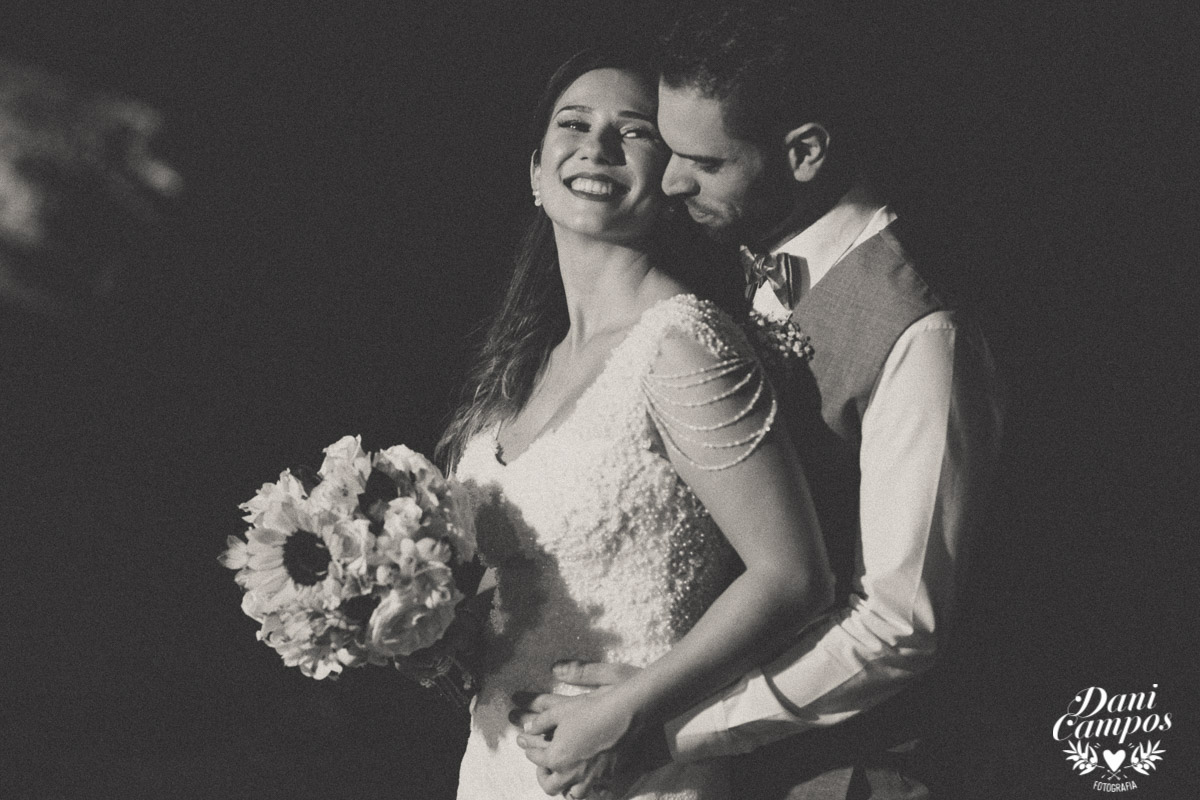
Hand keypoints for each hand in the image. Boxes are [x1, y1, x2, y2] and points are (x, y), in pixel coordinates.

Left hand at [510, 661, 668, 796]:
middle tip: (543, 764)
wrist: (627, 715)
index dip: (529, 749)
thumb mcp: (561, 710)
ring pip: (570, 795)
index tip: (526, 743)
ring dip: (564, 786)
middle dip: (542, 775)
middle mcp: (571, 773)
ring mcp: (591, 779)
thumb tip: (529, 728)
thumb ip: (541, 721)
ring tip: (564, 774)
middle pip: (549, 785)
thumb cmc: (593, 709)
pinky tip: (586, 777)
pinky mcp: (608, 779)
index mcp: (557, 757)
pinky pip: (593, 792)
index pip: (535, 758)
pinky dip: (586, 788)